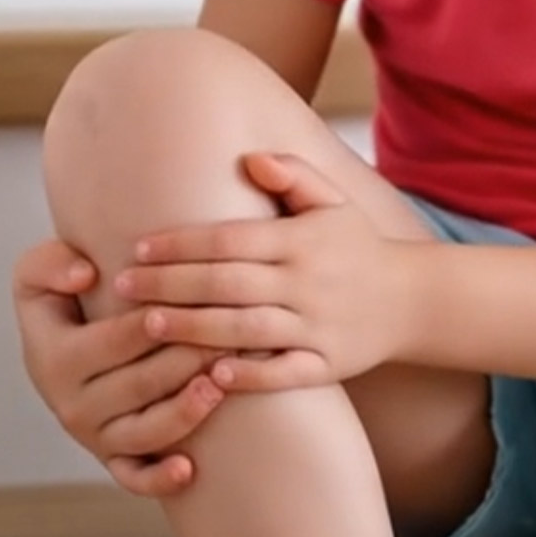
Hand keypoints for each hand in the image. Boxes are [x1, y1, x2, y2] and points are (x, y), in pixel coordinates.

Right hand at [11, 236, 227, 495]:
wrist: (62, 346)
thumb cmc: (62, 302)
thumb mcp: (37, 274)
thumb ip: (49, 265)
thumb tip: (84, 276)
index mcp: (55, 360)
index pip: (111, 341)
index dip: (150, 323)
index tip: (186, 303)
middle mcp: (72, 405)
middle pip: (136, 386)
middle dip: (182, 361)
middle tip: (226, 338)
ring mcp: (95, 436)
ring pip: (142, 434)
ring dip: (182, 413)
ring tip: (217, 387)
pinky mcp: (114, 459)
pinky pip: (134, 478)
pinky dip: (158, 480)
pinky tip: (188, 470)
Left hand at [115, 153, 418, 391]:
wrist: (412, 299)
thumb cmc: (357, 247)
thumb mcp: (333, 201)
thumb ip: (292, 175)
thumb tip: (248, 159)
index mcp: (302, 240)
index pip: (230, 239)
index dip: (181, 244)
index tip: (138, 248)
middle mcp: (308, 282)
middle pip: (228, 284)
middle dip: (170, 284)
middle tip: (122, 287)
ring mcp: (318, 326)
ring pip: (246, 330)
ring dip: (194, 328)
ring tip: (148, 326)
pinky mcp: (328, 365)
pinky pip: (283, 375)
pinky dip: (248, 377)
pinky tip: (209, 376)